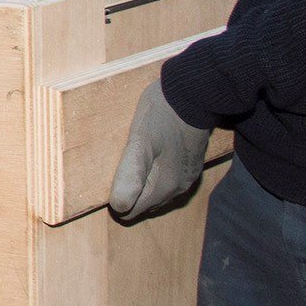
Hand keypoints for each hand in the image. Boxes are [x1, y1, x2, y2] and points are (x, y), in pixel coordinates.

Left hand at [109, 75, 209, 223]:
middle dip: (129, 192)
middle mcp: (179, 190)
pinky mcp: (192, 166)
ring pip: (156, 195)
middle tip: (120, 164)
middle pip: (143, 205)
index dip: (116, 197)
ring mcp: (188, 178)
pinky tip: (151, 158)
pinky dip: (155, 177)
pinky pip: (168, 182)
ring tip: (133, 160)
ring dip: (142, 185)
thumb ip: (130, 175)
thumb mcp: (139, 141)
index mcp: (164, 187)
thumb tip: (119, 207)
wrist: (193, 93)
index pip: (130, 212)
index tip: (112, 174)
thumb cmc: (161, 115)